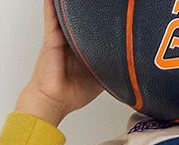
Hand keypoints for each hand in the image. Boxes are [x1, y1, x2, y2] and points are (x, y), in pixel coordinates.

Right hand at [15, 0, 103, 125]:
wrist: (54, 100)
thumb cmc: (72, 94)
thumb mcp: (100, 79)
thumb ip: (111, 67)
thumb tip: (127, 62)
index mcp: (82, 49)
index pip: (94, 29)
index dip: (101, 22)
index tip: (112, 14)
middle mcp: (71, 40)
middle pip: (82, 18)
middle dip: (90, 10)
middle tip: (101, 3)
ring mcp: (61, 36)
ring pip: (68, 13)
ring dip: (72, 5)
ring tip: (80, 0)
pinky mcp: (52, 36)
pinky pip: (51, 13)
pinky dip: (53, 3)